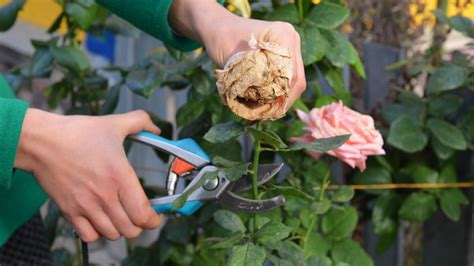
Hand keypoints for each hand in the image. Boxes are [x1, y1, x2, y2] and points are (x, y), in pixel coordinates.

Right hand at [15, 109, 163, 241]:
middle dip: (139, 225)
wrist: (42, 141)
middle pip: (131, 230)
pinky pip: (89, 236)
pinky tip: (100, 219)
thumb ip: (140, 122)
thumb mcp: (114, 123)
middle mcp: (104, 195)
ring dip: (120, 228)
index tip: (155, 215)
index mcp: (120, 176)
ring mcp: (86, 206)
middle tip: (138, 214)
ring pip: (112, 235)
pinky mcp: (69, 211)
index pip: (143, 214)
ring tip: (120, 215)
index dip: (154, 219)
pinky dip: (98, 232)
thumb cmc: (78, 132)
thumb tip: (157, 129)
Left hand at [169, 0, 305, 108]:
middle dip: (281, 101)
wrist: (217, 28)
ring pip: (293, 83)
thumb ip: (252, 81)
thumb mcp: (235, 61)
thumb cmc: (222, 39)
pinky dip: (275, 94)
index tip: (266, 112)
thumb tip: (265, 106)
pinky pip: (286, 80)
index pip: (291, 74)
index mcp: (283, 35)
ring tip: (263, 114)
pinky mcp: (284, 58)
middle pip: (296, 80)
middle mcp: (291, 40)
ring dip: (279, 99)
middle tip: (265, 117)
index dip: (281, 96)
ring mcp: (290, 49)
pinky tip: (263, 105)